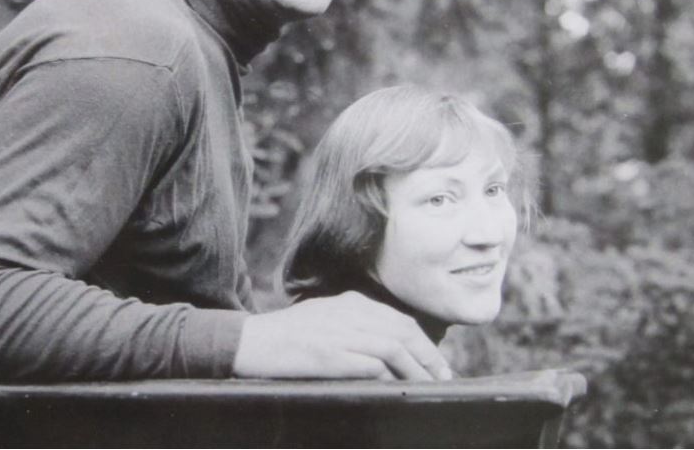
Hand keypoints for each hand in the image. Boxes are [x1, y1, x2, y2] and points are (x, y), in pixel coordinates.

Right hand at [231, 291, 451, 380]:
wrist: (250, 342)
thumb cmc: (287, 337)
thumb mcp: (325, 320)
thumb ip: (355, 327)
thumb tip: (388, 352)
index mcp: (351, 303)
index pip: (400, 321)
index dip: (425, 344)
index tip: (438, 365)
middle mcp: (350, 313)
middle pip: (404, 332)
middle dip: (429, 358)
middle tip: (443, 379)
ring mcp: (340, 333)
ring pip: (393, 348)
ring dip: (416, 370)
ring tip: (428, 388)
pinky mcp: (329, 354)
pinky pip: (371, 365)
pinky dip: (389, 378)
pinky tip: (398, 390)